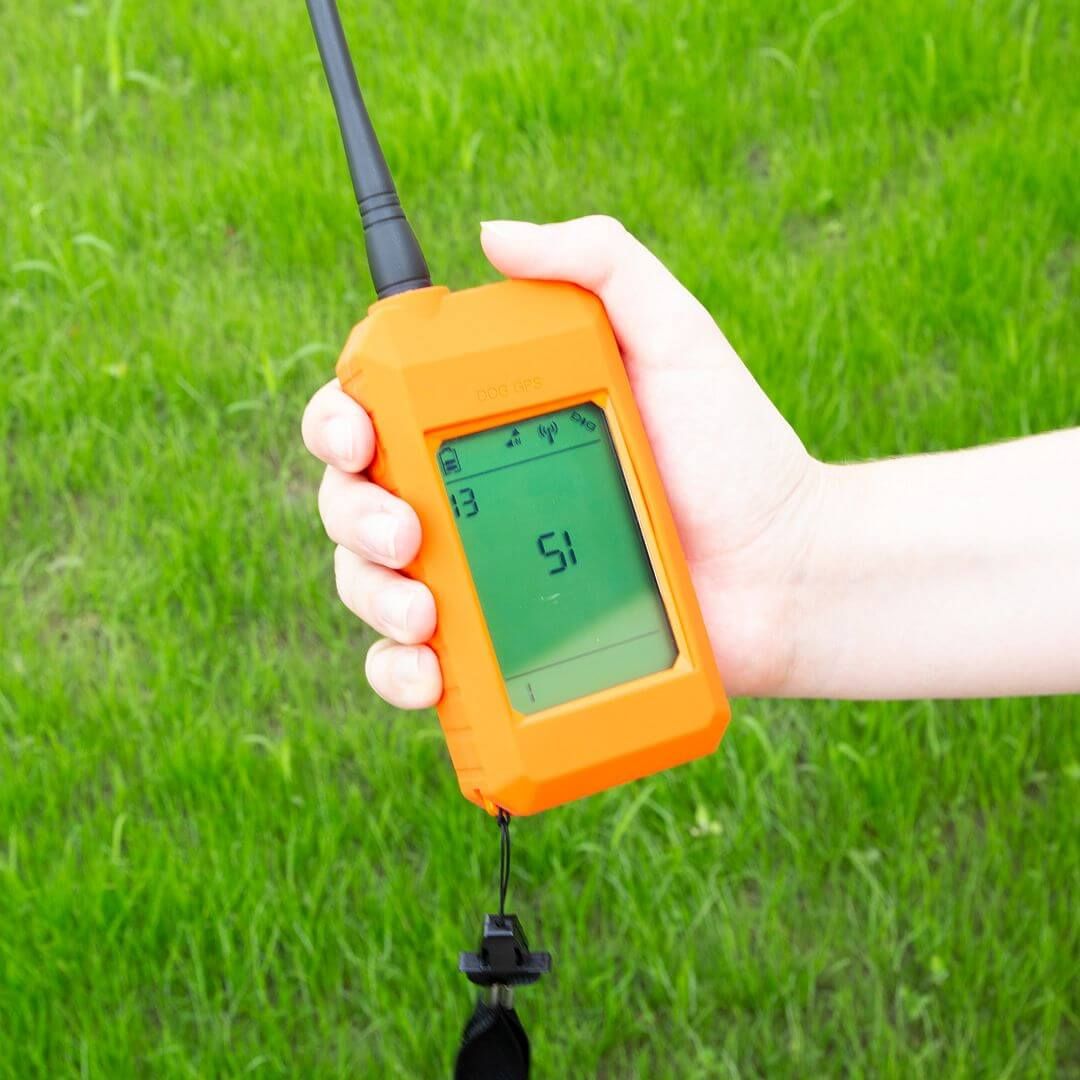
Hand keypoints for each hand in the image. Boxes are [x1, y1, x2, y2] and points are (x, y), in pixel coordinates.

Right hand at [302, 216, 819, 706]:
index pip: (381, 413)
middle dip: (354, 512)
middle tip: (407, 528)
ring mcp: (485, 579)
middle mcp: (471, 499)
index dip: (340, 420)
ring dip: (370, 593)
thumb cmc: (734, 454)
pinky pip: (419, 665)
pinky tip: (426, 668)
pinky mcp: (504, 654)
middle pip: (356, 500)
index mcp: (491, 425)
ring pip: (371, 583)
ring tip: (424, 608)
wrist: (783, 572)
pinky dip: (399, 672)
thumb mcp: (675, 338)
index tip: (357, 432)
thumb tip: (495, 233)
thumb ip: (603, 265)